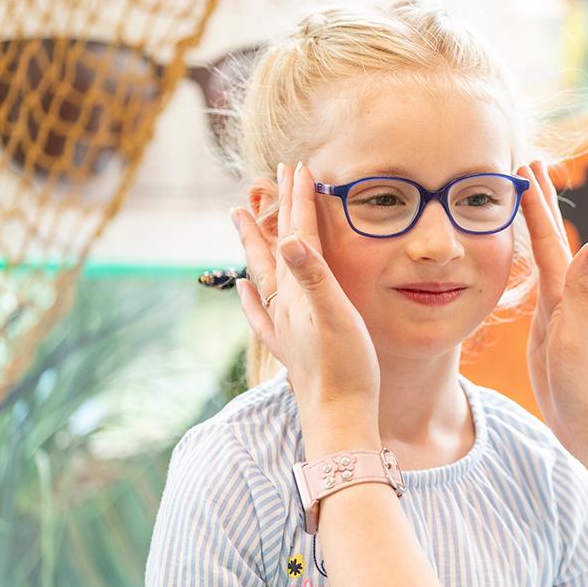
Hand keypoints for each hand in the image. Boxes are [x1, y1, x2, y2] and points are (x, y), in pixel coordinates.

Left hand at [231, 162, 380, 452]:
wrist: (339, 419)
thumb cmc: (346, 369)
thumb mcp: (336, 317)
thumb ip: (313, 276)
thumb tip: (290, 239)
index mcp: (298, 291)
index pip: (297, 233)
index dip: (299, 200)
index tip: (300, 167)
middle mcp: (285, 304)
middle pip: (276, 246)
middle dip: (276, 210)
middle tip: (269, 176)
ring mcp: (283, 326)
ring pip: (263, 273)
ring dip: (255, 243)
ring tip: (241, 217)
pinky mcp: (289, 347)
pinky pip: (260, 313)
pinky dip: (250, 296)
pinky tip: (245, 288)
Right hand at [518, 161, 587, 450]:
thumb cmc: (586, 383)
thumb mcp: (580, 333)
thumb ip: (583, 289)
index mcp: (565, 293)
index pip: (548, 237)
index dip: (536, 201)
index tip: (526, 165)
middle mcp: (562, 297)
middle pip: (548, 239)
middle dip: (536, 202)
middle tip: (524, 165)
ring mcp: (555, 313)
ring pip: (540, 258)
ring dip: (532, 227)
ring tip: (521, 201)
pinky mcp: (546, 332)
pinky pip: (533, 286)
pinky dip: (528, 264)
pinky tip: (527, 261)